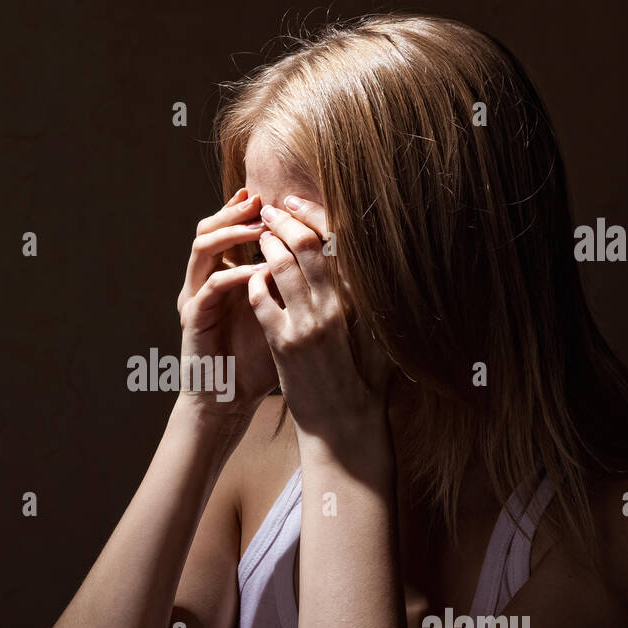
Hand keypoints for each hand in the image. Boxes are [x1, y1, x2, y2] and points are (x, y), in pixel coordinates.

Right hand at [176, 188, 279, 415]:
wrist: (227, 398)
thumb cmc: (255, 359)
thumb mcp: (277, 314)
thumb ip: (288, 286)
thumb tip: (326, 258)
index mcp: (221, 274)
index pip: (228, 229)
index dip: (246, 209)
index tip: (275, 196)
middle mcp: (203, 279)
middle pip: (209, 228)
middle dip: (235, 211)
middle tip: (261, 200)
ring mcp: (194, 296)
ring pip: (202, 248)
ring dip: (232, 234)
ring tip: (261, 228)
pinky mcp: (193, 317)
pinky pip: (211, 286)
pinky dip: (235, 274)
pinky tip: (258, 270)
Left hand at [247, 197, 393, 442]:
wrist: (345, 424)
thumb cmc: (363, 381)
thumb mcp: (376, 333)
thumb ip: (367, 300)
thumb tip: (364, 265)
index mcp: (359, 300)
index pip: (337, 243)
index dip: (315, 216)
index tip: (298, 202)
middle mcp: (336, 307)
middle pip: (308, 245)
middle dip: (286, 220)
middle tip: (271, 208)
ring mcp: (309, 324)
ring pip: (282, 266)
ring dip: (266, 244)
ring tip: (258, 235)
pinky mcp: (285, 344)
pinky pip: (262, 299)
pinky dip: (254, 282)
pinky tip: (251, 277)